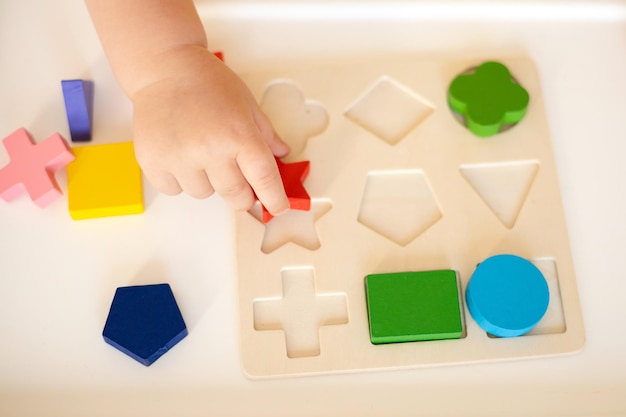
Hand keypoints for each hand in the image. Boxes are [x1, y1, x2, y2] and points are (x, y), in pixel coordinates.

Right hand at [131, 45, 289, 215]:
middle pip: (236, 196)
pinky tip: (180, 153)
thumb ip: (266, 134)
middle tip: (236, 176)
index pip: (264, 180)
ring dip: (207, 182)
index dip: (274, 198)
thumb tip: (281, 155)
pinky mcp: (154, 162)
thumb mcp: (247, 104)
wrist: (165, 69)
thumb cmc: (206, 82)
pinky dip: (180, 179)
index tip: (278, 206)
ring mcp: (180, 158)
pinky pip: (174, 190)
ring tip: (200, 151)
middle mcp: (210, 150)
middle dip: (242, 193)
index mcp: (239, 135)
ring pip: (204, 194)